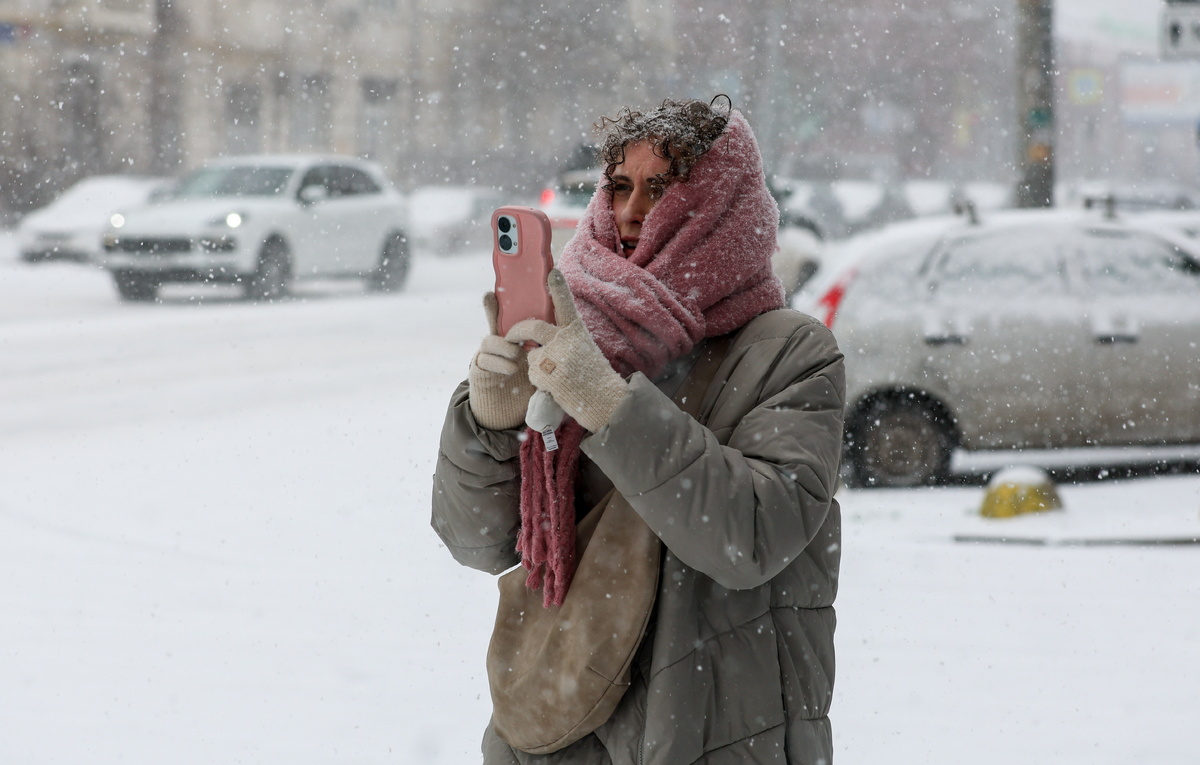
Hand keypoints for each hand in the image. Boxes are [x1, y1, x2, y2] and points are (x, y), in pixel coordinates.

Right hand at [468, 292, 535, 429]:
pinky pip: (483, 360)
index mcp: (517, 339)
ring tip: (517, 354)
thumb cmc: (526, 389)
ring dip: (503, 345)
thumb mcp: (541, 370)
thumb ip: (547, 357)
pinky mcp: (479, 371)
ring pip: (488, 341)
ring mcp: (488, 356)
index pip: (514, 315)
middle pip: (494, 321)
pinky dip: (498, 363)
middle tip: (510, 320)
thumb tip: (562, 344)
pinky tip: (511, 369)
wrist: (505, 416)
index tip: (510, 284)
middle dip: (493, 312)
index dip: (516, 300)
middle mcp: (500, 344)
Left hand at [507, 269, 627, 433]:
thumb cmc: (593, 373)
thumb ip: (565, 337)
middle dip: (517, 331)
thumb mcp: (583, 347)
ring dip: (535, 364)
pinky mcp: (546, 375)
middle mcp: (565, 340)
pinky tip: (555, 385)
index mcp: (576, 330)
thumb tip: (539, 333)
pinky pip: (532, 373)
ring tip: (555, 374)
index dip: (557, 286)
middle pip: (531, 327)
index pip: (565, 303)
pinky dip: (539, 380)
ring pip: (530, 354)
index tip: (551, 271)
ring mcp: (554, 357)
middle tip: (511, 335)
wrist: (604, 400)